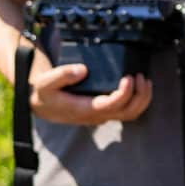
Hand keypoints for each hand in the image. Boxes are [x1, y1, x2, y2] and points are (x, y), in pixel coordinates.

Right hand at [25, 53, 152, 126]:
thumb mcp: (45, 82)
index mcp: (84, 109)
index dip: (125, 93)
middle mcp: (96, 115)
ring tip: (144, 79)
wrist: (40, 104)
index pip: (113, 105)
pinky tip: (138, 85)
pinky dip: (138, 99)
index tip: (128, 77)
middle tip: (140, 76)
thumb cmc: (44, 93)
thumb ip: (62, 75)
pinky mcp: (104, 111)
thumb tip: (82, 70)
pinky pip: (127, 110)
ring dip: (142, 98)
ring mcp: (102, 115)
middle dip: (140, 96)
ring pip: (131, 114)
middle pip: (128, 113)